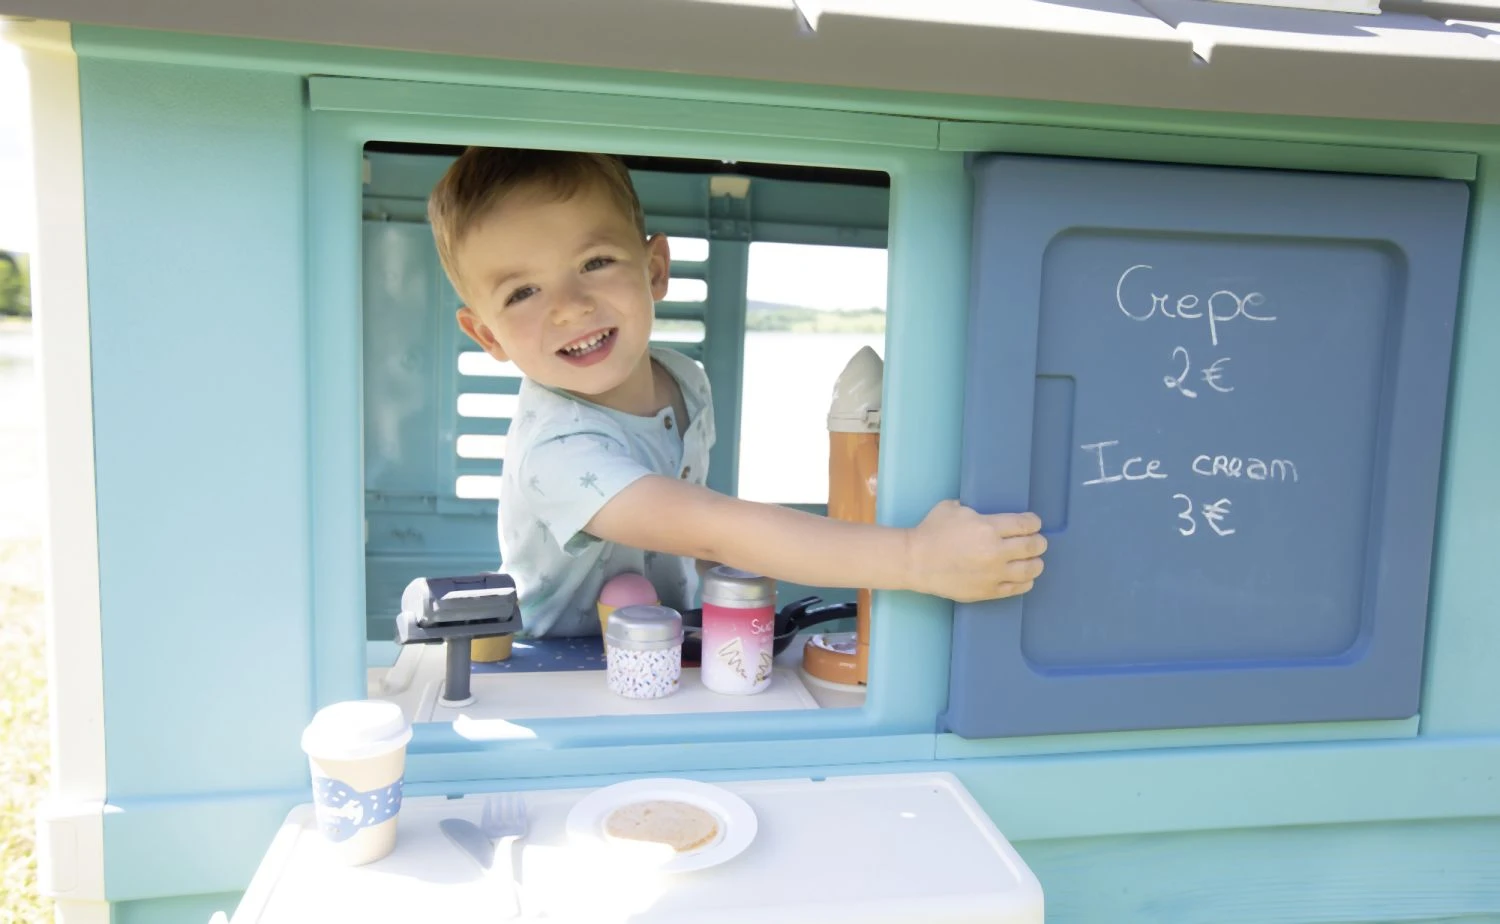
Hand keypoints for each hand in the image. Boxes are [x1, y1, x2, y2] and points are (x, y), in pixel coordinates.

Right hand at [906, 500, 1046, 602]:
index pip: (1025, 524)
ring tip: (1033, 560)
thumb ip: (973, 508)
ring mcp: (994, 574)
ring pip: (1031, 569)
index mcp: (988, 527)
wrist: (916, 562)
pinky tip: (1024, 577)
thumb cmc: (931, 531)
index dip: (1034, 522)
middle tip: (1037, 541)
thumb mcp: (952, 507)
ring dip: (1036, 562)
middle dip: (1039, 541)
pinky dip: (1026, 581)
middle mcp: (996, 551)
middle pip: (1033, 546)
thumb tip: (984, 510)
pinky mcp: (989, 591)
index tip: (1033, 523)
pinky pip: (1018, 587)